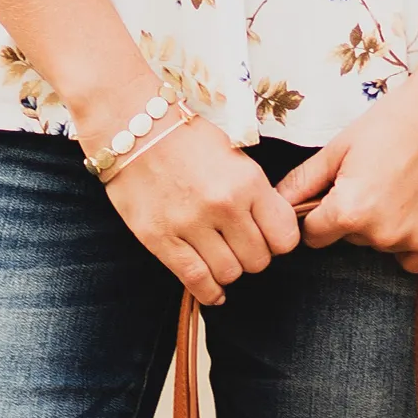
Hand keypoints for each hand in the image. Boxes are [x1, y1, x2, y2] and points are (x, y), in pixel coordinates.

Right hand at [102, 116, 301, 304]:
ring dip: (228, 271)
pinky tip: (213, 290)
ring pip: (229, 274)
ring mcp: (191, 224)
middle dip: (252, 258)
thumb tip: (270, 227)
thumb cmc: (185, 138)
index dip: (278, 242)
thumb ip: (254, 192)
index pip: (284, 237)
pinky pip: (197, 280)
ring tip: (220, 258)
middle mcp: (223, 205)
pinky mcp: (162, 239)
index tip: (268, 239)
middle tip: (239, 247)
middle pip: (258, 260)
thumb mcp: (233, 154)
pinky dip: (209, 292)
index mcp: (247, 181)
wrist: (133, 126)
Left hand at [278, 72, 417, 272]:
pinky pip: (412, 258)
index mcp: (349, 212)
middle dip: (355, 216)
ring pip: (382, 245)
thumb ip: (304, 182)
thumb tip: (273, 205)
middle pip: (351, 240)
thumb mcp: (340, 147)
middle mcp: (381, 233)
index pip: (315, 236)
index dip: (321, 214)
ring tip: (402, 184)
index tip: (337, 192)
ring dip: (385, 224)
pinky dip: (412, 239)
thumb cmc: (394, 120)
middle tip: (378, 177)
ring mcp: (413, 240)